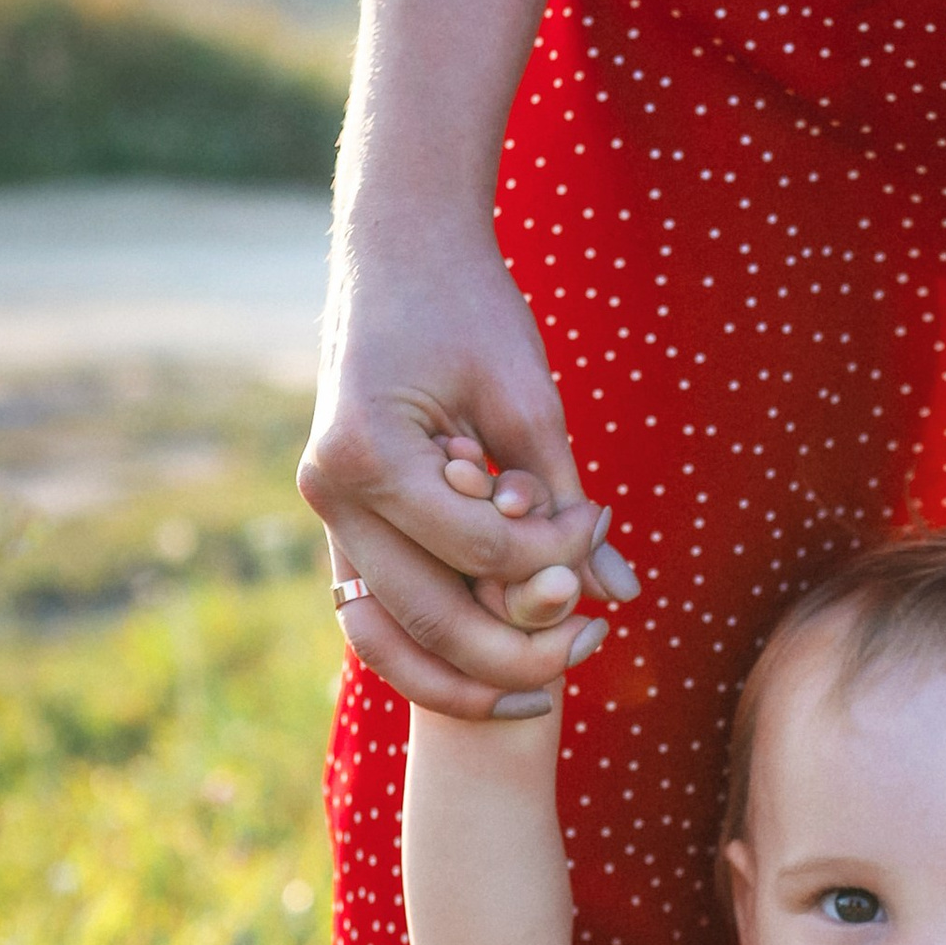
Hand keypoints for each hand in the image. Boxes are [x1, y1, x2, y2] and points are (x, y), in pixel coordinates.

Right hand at [301, 222, 640, 716]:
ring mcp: (324, 512)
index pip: (481, 548)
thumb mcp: (529, 398)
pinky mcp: (340, 522)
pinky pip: (376, 616)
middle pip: (429, 617)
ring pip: (387, 640)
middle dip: (519, 649)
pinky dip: (430, 653)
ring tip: (544, 693)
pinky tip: (498, 672)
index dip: (556, 556)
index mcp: (367, 450)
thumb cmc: (469, 307)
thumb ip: (567, 502)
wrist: (399, 250)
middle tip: (593, 645)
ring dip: (463, 680)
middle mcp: (329, 491)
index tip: (600, 521)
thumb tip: (621, 595)